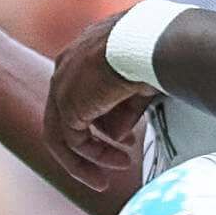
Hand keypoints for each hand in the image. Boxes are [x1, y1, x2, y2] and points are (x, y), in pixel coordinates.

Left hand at [43, 12, 156, 188]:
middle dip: (90, 146)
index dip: (104, 123)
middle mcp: (66, 68)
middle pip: (66, 117)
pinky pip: (73, 141)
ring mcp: (62, 86)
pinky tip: (121, 160)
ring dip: (88, 158)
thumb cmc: (154, 51)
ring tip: (114, 173)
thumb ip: (126, 110)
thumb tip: (118, 136)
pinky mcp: (67, 105)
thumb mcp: (140, 83)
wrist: (147, 41)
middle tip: (113, 166)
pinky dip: (94, 156)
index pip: (81, 96)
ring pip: (63, 134)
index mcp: (83, 55)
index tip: (125, 140)